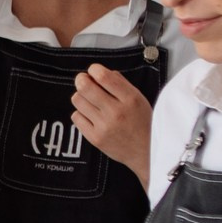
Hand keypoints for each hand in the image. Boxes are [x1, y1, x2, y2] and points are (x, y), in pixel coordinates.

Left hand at [71, 65, 153, 187]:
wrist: (146, 152)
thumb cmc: (143, 123)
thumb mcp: (139, 99)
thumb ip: (120, 84)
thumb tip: (100, 72)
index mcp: (130, 99)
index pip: (104, 76)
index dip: (94, 69)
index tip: (93, 71)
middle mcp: (116, 112)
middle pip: (85, 87)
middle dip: (81, 80)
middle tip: (83, 81)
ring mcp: (104, 126)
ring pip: (78, 100)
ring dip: (81, 96)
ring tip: (89, 100)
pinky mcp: (95, 138)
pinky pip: (76, 117)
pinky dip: (80, 113)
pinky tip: (90, 115)